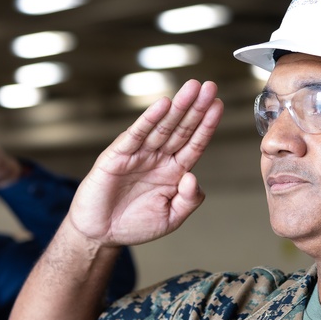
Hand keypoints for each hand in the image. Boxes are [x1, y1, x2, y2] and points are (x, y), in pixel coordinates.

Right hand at [69, 79, 222, 246]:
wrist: (101, 233)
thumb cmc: (134, 225)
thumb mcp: (171, 218)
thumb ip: (188, 200)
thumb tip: (194, 177)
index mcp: (173, 172)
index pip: (194, 143)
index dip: (207, 125)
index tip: (219, 105)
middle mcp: (158, 158)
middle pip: (181, 129)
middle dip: (196, 108)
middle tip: (209, 86)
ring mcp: (138, 155)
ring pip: (162, 127)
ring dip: (178, 107)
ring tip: (192, 88)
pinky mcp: (117, 156)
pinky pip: (136, 134)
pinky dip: (149, 119)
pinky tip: (163, 105)